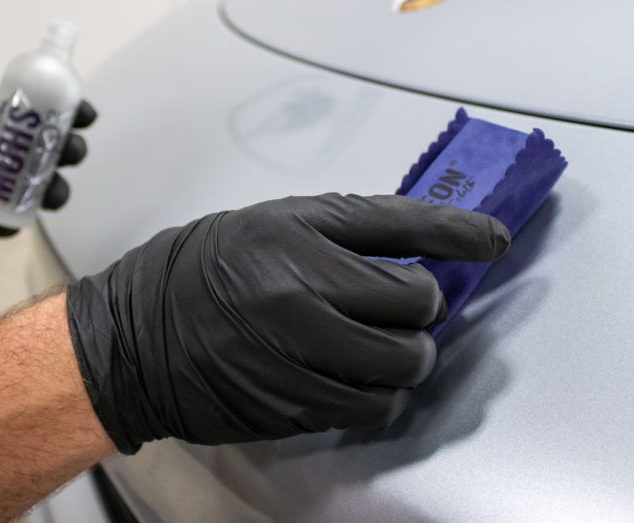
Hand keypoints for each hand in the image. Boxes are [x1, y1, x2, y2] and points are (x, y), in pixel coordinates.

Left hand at [0, 91, 96, 262]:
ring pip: (36, 187)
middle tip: (71, 150)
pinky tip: (21, 217)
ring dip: (54, 187)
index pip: (29, 113)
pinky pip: (8, 221)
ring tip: (54, 190)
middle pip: (43, 150)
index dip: (60, 111)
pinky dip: (19, 221)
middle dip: (66, 148)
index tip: (83, 111)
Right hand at [66, 193, 509, 452]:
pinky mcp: (295, 405)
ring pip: (405, 364)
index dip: (460, 233)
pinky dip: (380, 394)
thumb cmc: (206, 270)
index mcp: (294, 234)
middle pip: (417, 304)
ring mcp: (297, 355)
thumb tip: (429, 245)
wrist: (139, 336)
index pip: (401, 226)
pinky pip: (373, 408)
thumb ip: (351, 232)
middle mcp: (299, 292)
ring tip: (383, 344)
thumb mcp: (275, 225)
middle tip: (405, 304)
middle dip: (423, 306)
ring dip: (408, 355)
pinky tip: (356, 376)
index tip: (494, 239)